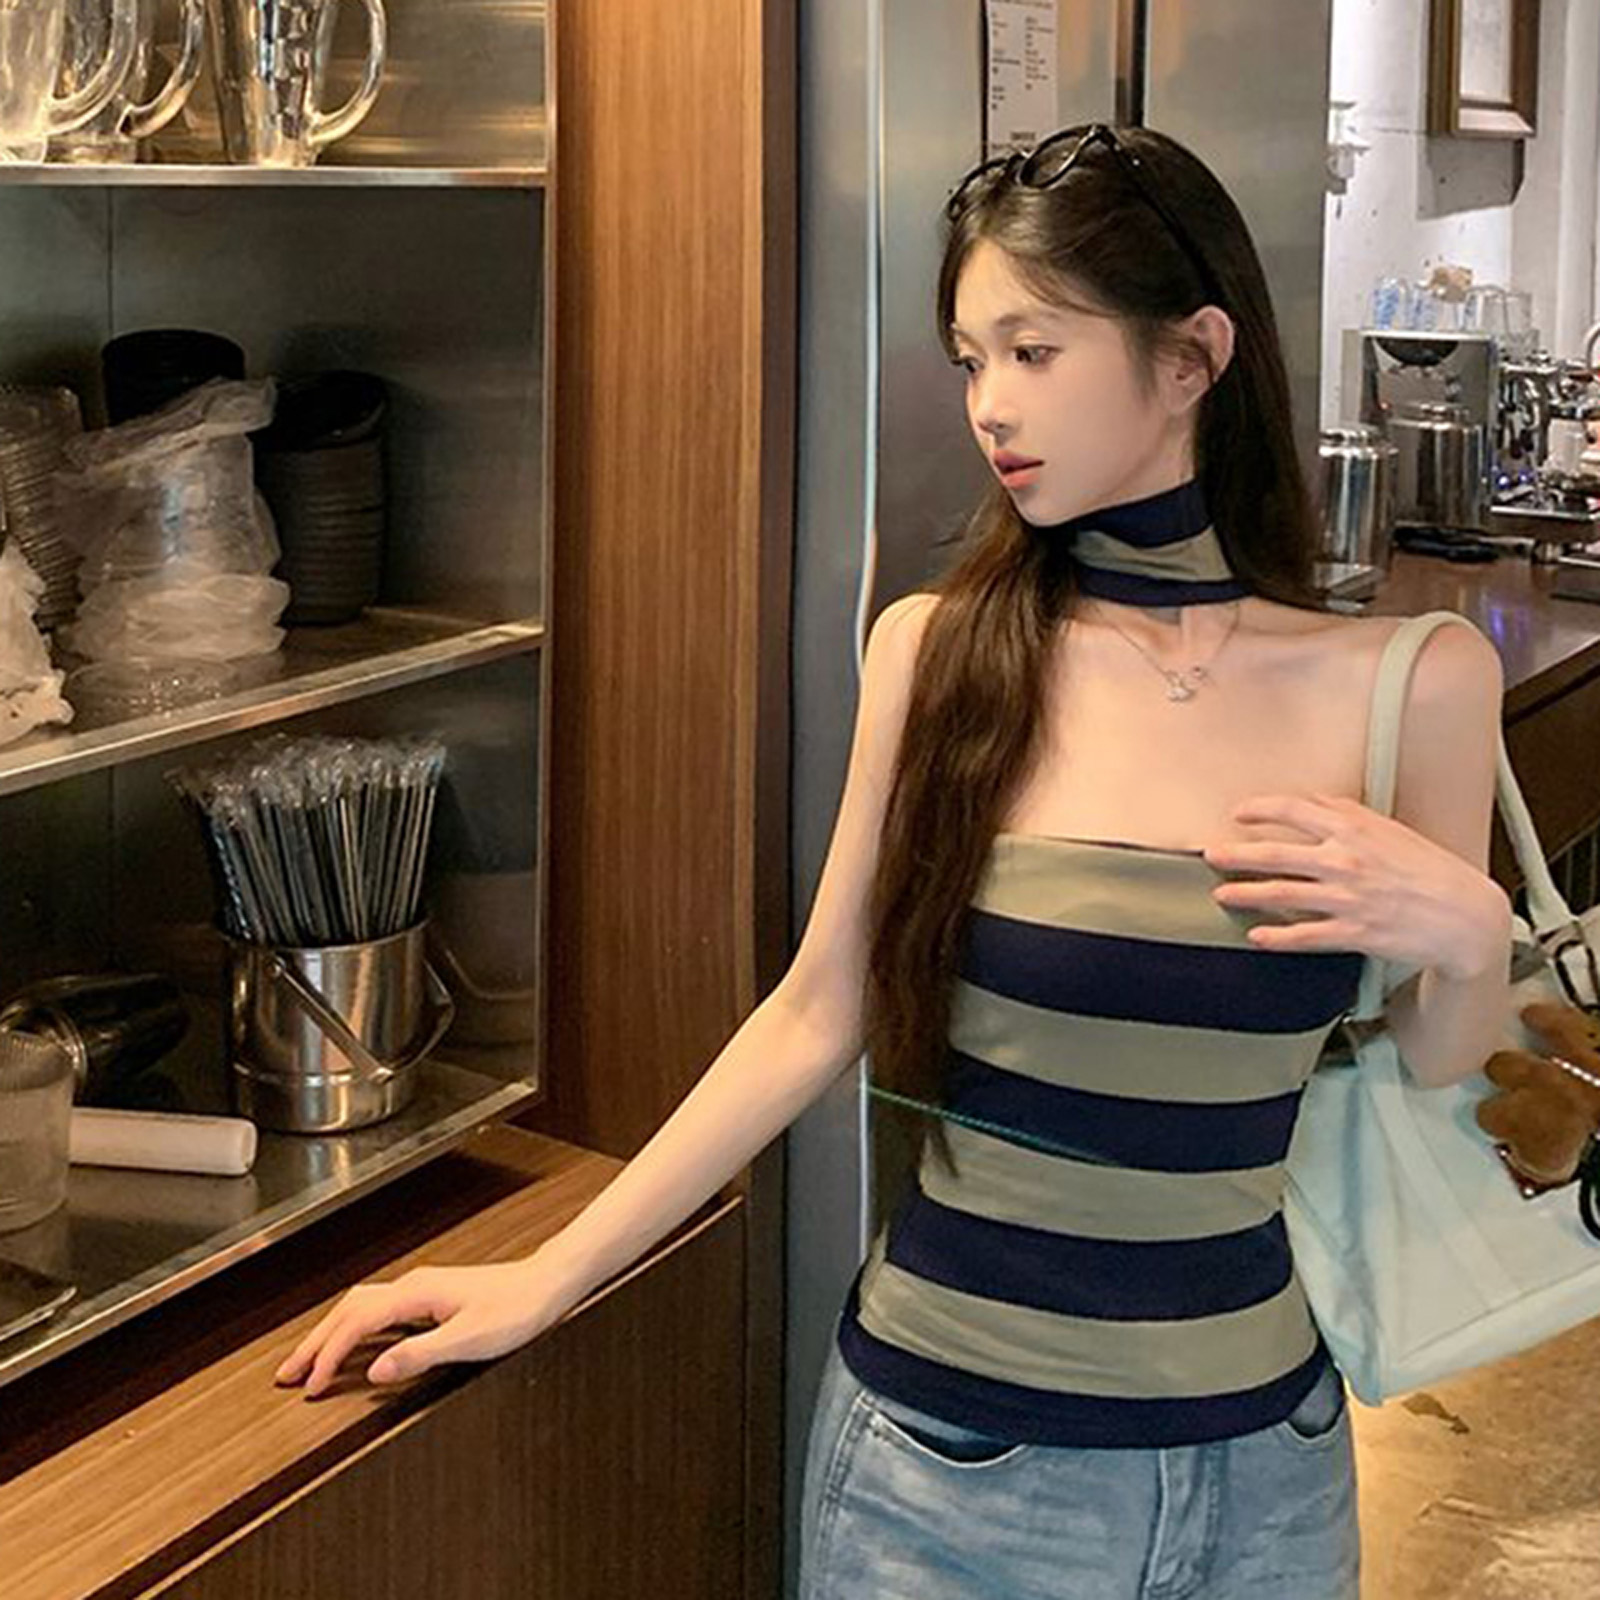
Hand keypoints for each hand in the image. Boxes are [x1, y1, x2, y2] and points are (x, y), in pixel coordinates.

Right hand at [274, 1260, 566, 1396]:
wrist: (548, 1284)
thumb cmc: (517, 1309)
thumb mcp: (470, 1340)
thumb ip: (420, 1354)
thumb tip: (375, 1370)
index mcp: (416, 1293)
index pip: (356, 1324)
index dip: (329, 1355)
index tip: (311, 1386)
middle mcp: (414, 1285)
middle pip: (349, 1310)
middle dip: (316, 1341)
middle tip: (287, 1373)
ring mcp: (422, 1288)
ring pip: (361, 1306)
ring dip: (332, 1332)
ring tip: (310, 1361)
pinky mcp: (432, 1296)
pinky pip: (378, 1310)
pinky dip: (355, 1327)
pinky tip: (356, 1343)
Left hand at [1203, 791, 1509, 981]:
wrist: (1466, 916)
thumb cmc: (1430, 870)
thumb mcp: (1390, 830)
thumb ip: (1348, 813)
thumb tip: (1312, 799)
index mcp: (1355, 830)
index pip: (1294, 810)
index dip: (1260, 809)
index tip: (1239, 814)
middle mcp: (1345, 861)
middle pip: (1276, 854)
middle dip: (1236, 855)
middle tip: (1211, 855)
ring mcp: (1347, 899)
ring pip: (1282, 894)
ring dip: (1245, 894)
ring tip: (1222, 894)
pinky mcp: (1354, 933)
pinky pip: (1305, 935)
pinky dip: (1276, 937)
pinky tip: (1256, 936)